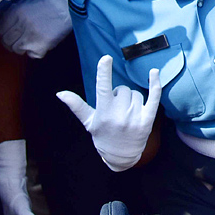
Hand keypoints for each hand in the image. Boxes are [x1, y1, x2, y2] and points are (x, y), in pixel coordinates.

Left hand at [0, 0, 74, 58]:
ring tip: (30, 41)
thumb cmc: (45, 6)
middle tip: (18, 40)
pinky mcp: (40, 46)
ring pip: (16, 49)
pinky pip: (31, 55)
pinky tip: (40, 43)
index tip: (8, 34)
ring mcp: (30, 36)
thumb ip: (10, 14)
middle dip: (10, 41)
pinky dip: (35, 51)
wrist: (65, 8)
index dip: (3, 33)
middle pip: (6, 41)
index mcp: (15, 13)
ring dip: (22, 47)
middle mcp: (21, 24)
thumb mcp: (24, 4)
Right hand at [57, 55, 159, 171]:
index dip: (104, 71)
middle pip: (122, 89)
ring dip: (131, 98)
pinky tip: (154, 73)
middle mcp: (120, 115)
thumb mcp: (88, 121)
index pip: (103, 87)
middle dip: (118, 94)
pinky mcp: (148, 120)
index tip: (106, 58)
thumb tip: (60, 93)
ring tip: (126, 112)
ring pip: (135, 93)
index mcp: (104, 113)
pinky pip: (154, 97)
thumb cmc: (102, 135)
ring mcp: (135, 117)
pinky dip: (155, 84)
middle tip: (116, 108)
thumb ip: (76, 105)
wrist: (121, 156)